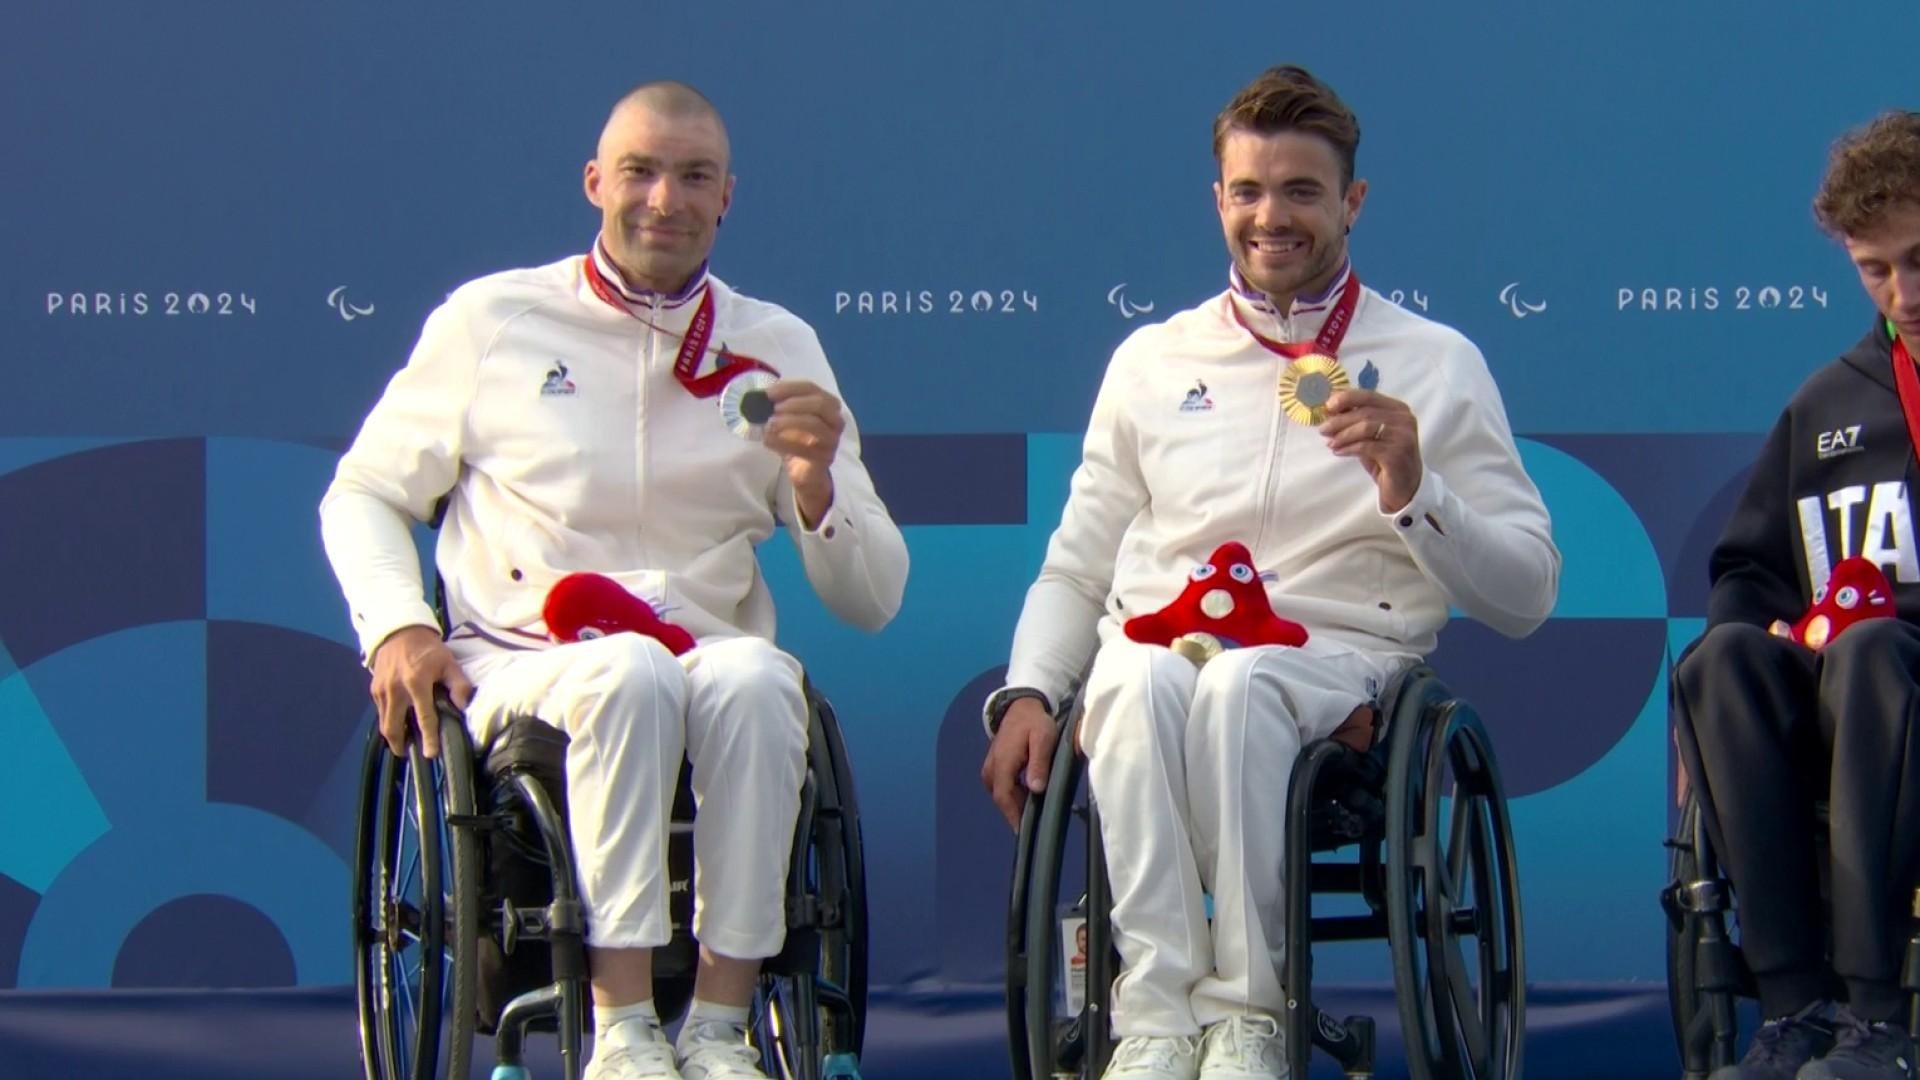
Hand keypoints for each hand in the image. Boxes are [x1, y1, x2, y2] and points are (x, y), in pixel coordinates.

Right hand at [369, 624, 473, 758]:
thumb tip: (463, 707)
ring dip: (392, 735)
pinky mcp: (373, 688)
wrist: (400, 630)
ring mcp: (381, 689)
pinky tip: (397, 723)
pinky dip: (387, 721)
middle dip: (400, 744)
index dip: (428, 738)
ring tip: (403, 742)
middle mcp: (395, 689)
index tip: (430, 754)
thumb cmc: (427, 648)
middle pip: (393, 727)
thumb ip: (459, 684)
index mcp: (416, 682)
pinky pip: (380, 711)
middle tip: (408, 753)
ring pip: (383, 722)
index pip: (424, 717)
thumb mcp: (448, 662)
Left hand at [762, 379, 843, 526]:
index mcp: (827, 404)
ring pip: (816, 425)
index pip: (811, 388)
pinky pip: (806, 449)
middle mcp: (835, 420)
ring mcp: (833, 440)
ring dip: (790, 422)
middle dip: (794, 403)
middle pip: (820, 404)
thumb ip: (778, 407)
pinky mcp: (825, 458)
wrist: (806, 471)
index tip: (768, 393)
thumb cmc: (797, 439)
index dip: (789, 388)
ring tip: (770, 424)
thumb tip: (757, 397)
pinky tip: (768, 441)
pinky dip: (784, 443)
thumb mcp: (788, 419)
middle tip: (773, 409)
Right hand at [980, 697, 1059, 830]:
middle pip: (1002, 799)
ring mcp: (991, 768)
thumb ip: (1039, 763)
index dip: (1013, 816)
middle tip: (1036, 824)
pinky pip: (1002, 788)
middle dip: (1017, 812)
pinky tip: (1028, 797)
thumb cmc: (1034, 722)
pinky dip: (1014, 795)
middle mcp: (992, 768)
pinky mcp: (994, 767)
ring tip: (1034, 811)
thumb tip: (1036, 788)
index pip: (1004, 797)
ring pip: (1001, 795)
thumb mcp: (1043, 738)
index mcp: (1003, 763)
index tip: (1024, 832)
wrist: (1021, 707)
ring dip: (1016, 804)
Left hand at [1321, 389, 1422, 513]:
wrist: (1405, 487)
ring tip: (1330, 443)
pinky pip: (1366, 446)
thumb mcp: (1370, 436)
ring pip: (1366, 427)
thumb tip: (1329, 411)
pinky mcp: (1396, 454)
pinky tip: (1339, 452)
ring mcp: (1402, 437)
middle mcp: (1404, 420)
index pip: (1369, 396)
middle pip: (1365, 412)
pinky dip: (1349, 448)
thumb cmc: (1385, 459)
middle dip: (1340, 420)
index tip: (1327, 405)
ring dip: (1343, 435)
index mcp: (1398, 409)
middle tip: (1323, 429)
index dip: (1346, 398)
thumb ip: (1356, 422)